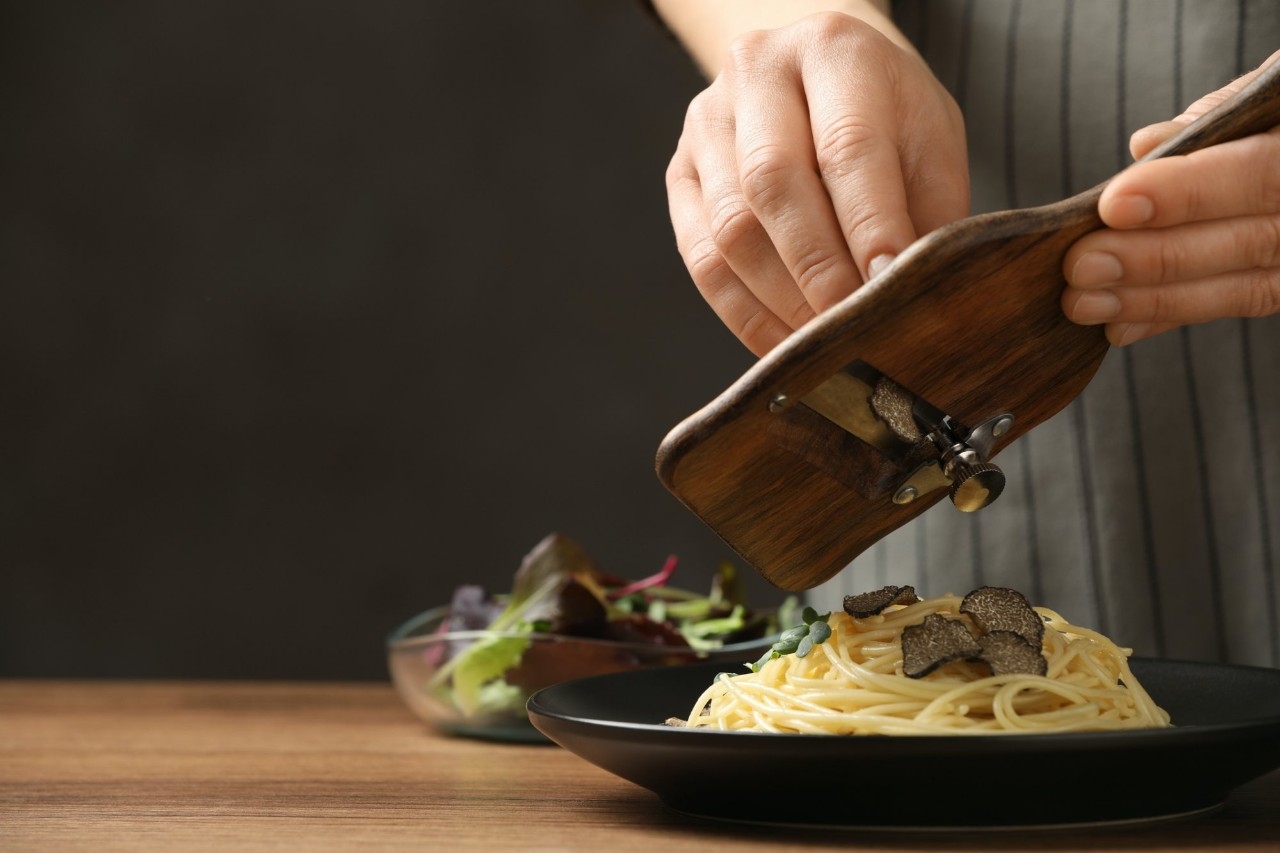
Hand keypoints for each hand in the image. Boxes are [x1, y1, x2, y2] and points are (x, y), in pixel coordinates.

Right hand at [665, 12, 968, 355]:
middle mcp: (757, 72)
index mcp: (834, 50)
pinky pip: (700, 257)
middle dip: (818, 270)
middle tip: (854, 326)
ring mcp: (707, 122)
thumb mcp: (929, 139)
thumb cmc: (885, 114)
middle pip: (773, 183)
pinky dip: (743, 312)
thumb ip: (926, 209)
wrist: (818, 75)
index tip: (890, 285)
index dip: (868, 224)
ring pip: (730, 228)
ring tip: (824, 341)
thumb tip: (909, 296)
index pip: (847, 145)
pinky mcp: (680, 173)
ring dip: (780, 300)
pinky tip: (783, 341)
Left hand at [1062, 51, 1279, 345]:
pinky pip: (1235, 305)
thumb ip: (1213, 119)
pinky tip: (1118, 325)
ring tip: (1084, 303)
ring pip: (1243, 287)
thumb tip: (1145, 146)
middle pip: (1247, 243)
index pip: (1259, 174)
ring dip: (1153, 299)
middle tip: (1081, 266)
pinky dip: (1172, 315)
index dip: (1186, 192)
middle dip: (1154, 257)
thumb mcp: (1264, 94)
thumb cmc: (1279, 110)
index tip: (1114, 205)